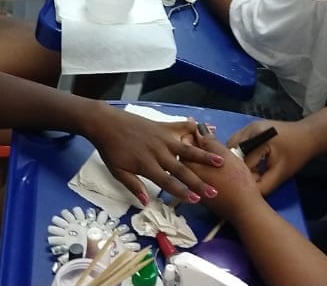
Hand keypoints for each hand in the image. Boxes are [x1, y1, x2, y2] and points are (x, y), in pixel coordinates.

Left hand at [85, 107, 223, 204]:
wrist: (106, 123)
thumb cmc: (111, 150)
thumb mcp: (117, 171)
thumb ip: (133, 186)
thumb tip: (146, 203)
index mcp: (147, 165)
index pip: (168, 182)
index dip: (182, 192)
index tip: (197, 200)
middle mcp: (158, 152)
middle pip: (182, 169)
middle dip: (199, 181)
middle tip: (214, 190)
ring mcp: (163, 138)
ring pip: (187, 149)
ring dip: (204, 156)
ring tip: (220, 161)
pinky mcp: (163, 126)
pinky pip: (182, 127)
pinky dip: (195, 128)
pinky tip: (209, 128)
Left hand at [184, 132, 268, 222]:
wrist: (243, 208)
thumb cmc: (236, 179)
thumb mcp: (224, 156)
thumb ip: (209, 143)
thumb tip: (199, 129)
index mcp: (191, 163)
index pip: (184, 142)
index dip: (190, 130)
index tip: (194, 122)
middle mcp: (187, 174)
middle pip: (184, 153)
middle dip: (191, 141)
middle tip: (200, 132)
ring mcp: (192, 186)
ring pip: (189, 164)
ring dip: (194, 154)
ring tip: (204, 145)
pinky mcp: (199, 194)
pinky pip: (194, 174)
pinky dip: (198, 165)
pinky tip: (207, 163)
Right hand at [227, 120, 316, 197]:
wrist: (308, 136)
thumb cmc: (296, 155)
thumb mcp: (281, 174)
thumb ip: (263, 186)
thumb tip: (246, 195)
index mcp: (257, 137)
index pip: (240, 162)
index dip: (244, 177)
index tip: (252, 185)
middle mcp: (248, 128)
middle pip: (231, 152)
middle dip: (237, 169)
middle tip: (249, 180)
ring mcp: (248, 126)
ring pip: (231, 148)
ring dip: (237, 162)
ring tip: (248, 172)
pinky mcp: (250, 128)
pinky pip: (237, 144)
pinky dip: (240, 155)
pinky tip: (249, 164)